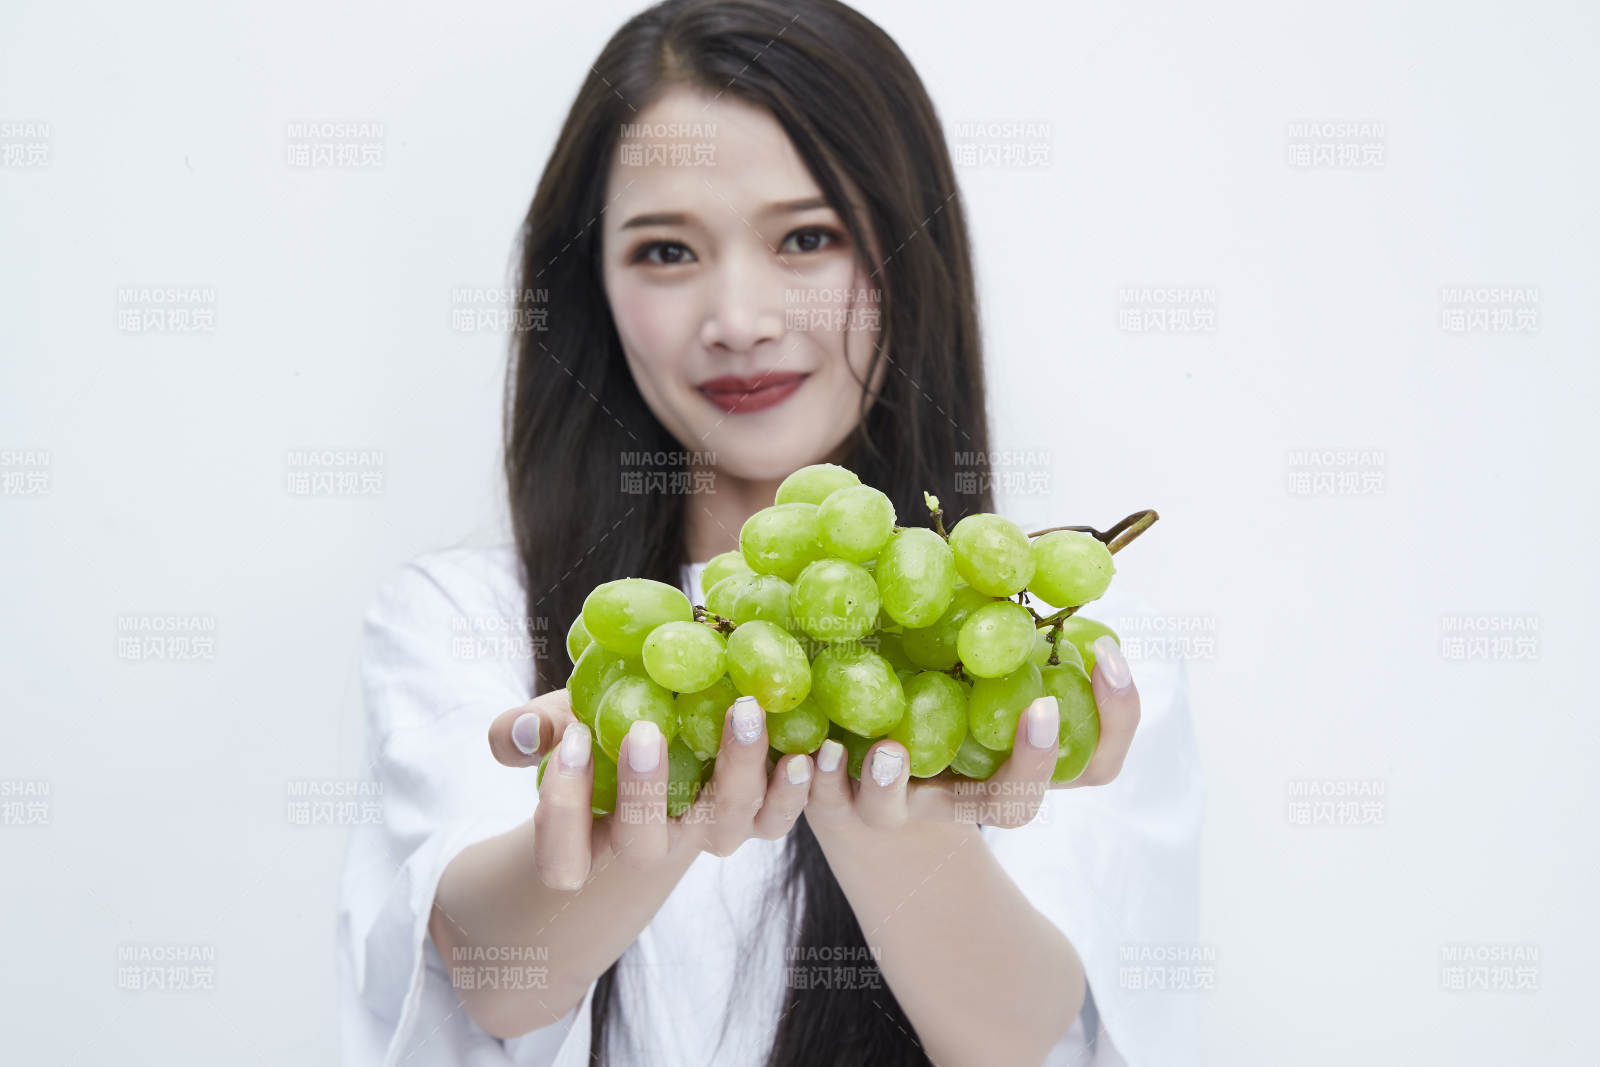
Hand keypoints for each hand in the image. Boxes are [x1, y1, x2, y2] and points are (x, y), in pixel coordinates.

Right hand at [488, 690, 811, 888]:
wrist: (659, 756)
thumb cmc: (598, 744)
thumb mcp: (562, 729)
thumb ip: (533, 729)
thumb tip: (517, 734)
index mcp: (588, 839)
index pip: (561, 857)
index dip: (562, 808)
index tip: (571, 739)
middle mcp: (649, 846)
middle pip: (644, 844)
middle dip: (642, 792)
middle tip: (645, 730)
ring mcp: (704, 833)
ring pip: (725, 826)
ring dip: (736, 772)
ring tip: (745, 712)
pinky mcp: (751, 816)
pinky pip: (776, 818)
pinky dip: (794, 789)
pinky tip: (806, 748)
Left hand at [806, 637, 1141, 832]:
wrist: (858, 764)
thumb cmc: (937, 682)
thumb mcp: (972, 643)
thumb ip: (996, 610)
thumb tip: (1012, 541)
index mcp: (1019, 759)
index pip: (1097, 759)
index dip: (1116, 713)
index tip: (1109, 652)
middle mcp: (968, 794)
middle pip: (1016, 803)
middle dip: (1033, 762)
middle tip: (1043, 713)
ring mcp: (905, 803)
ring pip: (912, 813)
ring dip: (898, 784)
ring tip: (889, 751)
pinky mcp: (845, 800)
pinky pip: (831, 803)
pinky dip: (823, 780)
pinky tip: (816, 750)